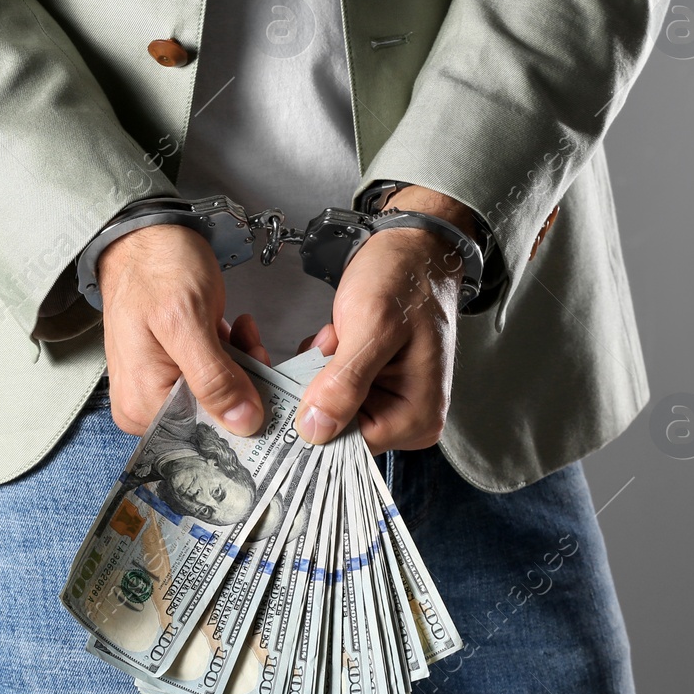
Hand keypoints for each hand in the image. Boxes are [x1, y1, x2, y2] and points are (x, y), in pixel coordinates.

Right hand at [98, 224, 264, 437]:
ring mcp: (158, 386)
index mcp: (141, 406)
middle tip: (257, 349)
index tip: (268, 389)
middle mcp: (145, 404)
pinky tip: (234, 332)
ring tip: (244, 333)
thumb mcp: (186, 322)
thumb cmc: (155, 268)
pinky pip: (213, 376)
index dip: (243, 416)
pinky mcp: (172, 368)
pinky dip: (231, 356)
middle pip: (213, 418)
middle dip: (244, 385)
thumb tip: (243, 424)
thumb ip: (214, 378)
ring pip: (219, 396)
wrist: (143, 233)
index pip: (203, 436)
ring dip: (241, 366)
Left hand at [293, 186, 475, 453]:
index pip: (348, 446)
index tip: (278, 391)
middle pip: (334, 428)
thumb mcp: (374, 325)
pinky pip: (329, 389)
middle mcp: (404, 419)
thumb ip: (346, 381)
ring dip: (310, 373)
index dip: (308, 422)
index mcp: (416, 418)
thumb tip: (315, 431)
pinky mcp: (369, 384)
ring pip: (325, 407)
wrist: (414, 247)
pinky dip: (316, 364)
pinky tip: (329, 336)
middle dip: (307, 392)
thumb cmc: (405, 278)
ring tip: (328, 336)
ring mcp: (386, 401)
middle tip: (305, 349)